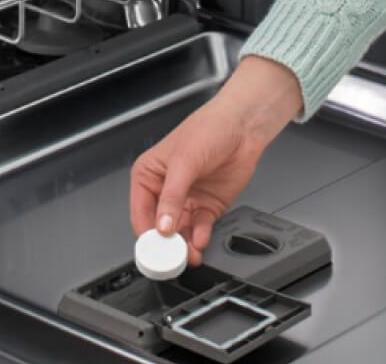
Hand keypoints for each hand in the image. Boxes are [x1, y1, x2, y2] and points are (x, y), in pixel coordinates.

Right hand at [130, 56, 302, 265]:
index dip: (146, 232)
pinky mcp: (208, 206)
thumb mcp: (184, 162)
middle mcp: (166, 190)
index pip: (141, 212)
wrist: (245, 127)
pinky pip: (200, 228)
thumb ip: (172, 196)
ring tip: (188, 256)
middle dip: (166, 244)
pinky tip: (200, 242)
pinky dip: (199, 238)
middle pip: (160, 227)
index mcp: (149, 175)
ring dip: (184, 245)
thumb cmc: (209, 129)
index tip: (154, 249)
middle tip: (172, 258)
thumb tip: (163, 224)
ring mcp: (187, 200)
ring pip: (180, 232)